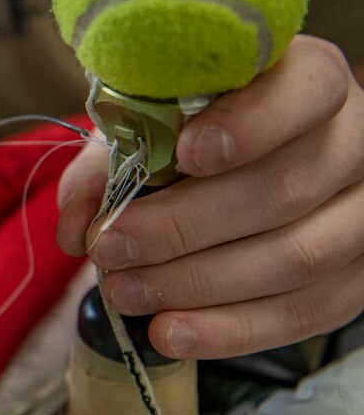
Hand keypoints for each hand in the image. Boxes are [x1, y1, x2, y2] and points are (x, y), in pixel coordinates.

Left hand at [58, 35, 363, 358]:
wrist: (241, 174)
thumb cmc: (190, 137)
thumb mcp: (147, 125)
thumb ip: (109, 159)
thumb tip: (78, 225)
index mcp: (310, 81)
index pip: (305, 90)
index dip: (250, 124)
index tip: (186, 153)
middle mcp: (354, 142)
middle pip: (285, 188)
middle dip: (184, 226)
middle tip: (110, 247)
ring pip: (297, 257)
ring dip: (198, 284)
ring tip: (125, 292)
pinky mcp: (358, 279)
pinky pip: (303, 313)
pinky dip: (230, 330)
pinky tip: (170, 333)